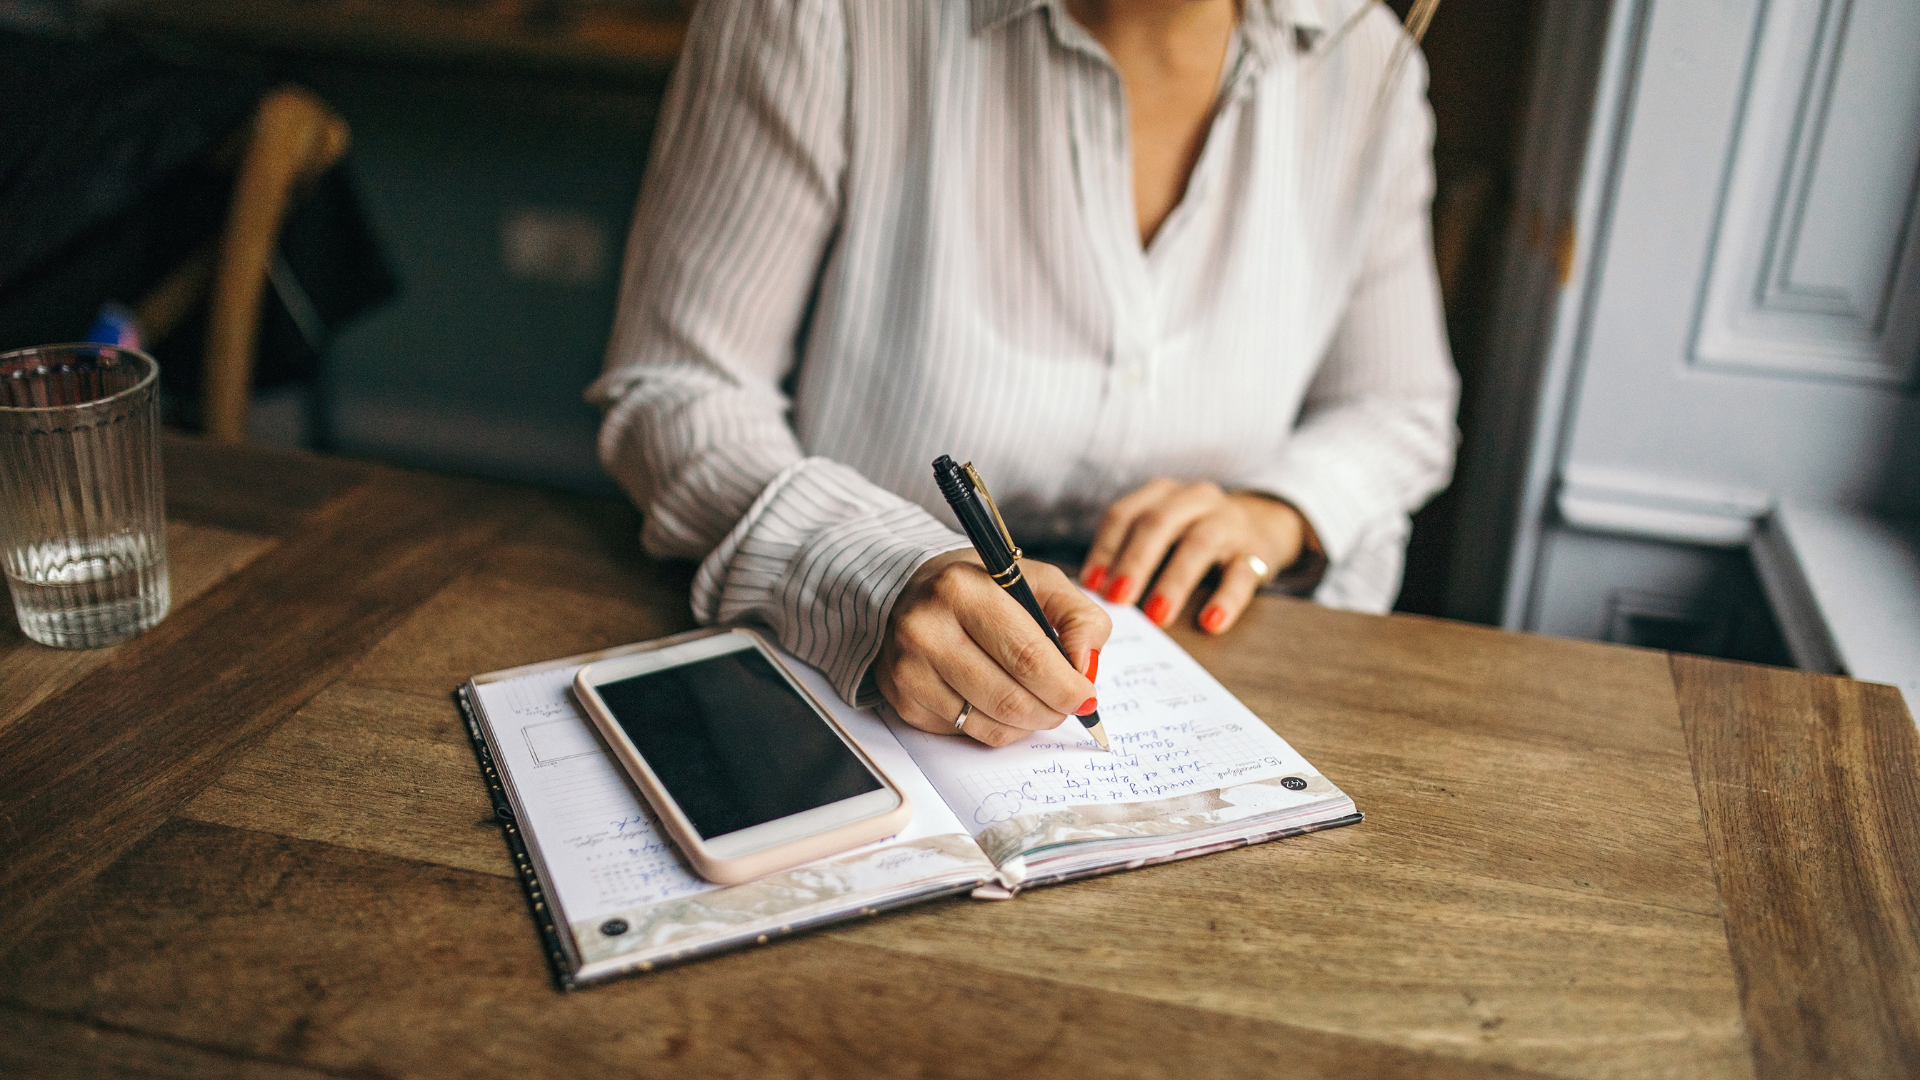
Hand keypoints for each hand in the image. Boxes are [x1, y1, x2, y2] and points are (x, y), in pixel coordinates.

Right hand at [877, 551, 1110, 746]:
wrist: (911, 594)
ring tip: (1038, 702)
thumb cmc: (983, 589)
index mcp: (963, 590)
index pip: (1027, 656)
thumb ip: (1078, 618)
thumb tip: (1086, 667)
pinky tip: (1000, 702)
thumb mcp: (1038, 582)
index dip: (1066, 686)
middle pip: (1009, 699)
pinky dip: (998, 727)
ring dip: (1028, 723)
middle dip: (1052, 710)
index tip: (1086, 696)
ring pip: (991, 724)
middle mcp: (927, 630)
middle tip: (1068, 705)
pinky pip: (967, 733)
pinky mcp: (904, 700)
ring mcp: (910, 669)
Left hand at [1080, 479, 1312, 633]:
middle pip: (1159, 524)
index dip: (1105, 548)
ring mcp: (1228, 521)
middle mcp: (1194, 499)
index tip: (1091, 585)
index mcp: (1161, 494)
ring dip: (1174, 581)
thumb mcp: (1162, 533)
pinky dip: (1226, 599)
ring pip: (1199, 545)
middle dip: (1134, 562)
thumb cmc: (1193, 536)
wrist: (1263, 526)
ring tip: (1156, 616)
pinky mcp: (1257, 550)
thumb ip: (1130, 554)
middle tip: (1117, 598)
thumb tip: (1092, 594)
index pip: (1125, 514)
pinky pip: (1243, 573)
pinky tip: (1210, 622)